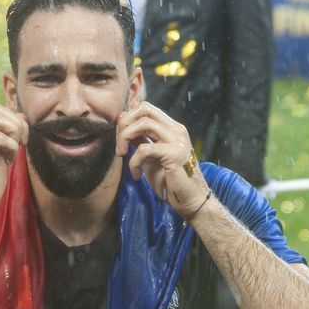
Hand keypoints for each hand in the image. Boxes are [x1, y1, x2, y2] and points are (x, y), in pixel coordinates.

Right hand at [0, 105, 28, 226]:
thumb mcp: (1, 156)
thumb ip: (8, 136)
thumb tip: (21, 116)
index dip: (13, 119)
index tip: (21, 138)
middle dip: (16, 123)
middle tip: (22, 142)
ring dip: (13, 133)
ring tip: (13, 152)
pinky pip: (0, 139)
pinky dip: (11, 147)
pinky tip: (9, 162)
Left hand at [116, 102, 209, 217]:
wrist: (189, 200)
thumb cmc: (168, 180)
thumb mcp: (150, 156)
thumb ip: (139, 138)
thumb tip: (121, 118)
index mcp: (172, 128)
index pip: (146, 108)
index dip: (128, 118)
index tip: (119, 136)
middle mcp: (176, 130)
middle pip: (144, 110)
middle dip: (125, 125)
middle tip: (119, 145)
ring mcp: (177, 140)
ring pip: (143, 124)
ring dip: (125, 138)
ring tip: (122, 155)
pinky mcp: (174, 154)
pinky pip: (144, 149)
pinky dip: (134, 162)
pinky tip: (136, 175)